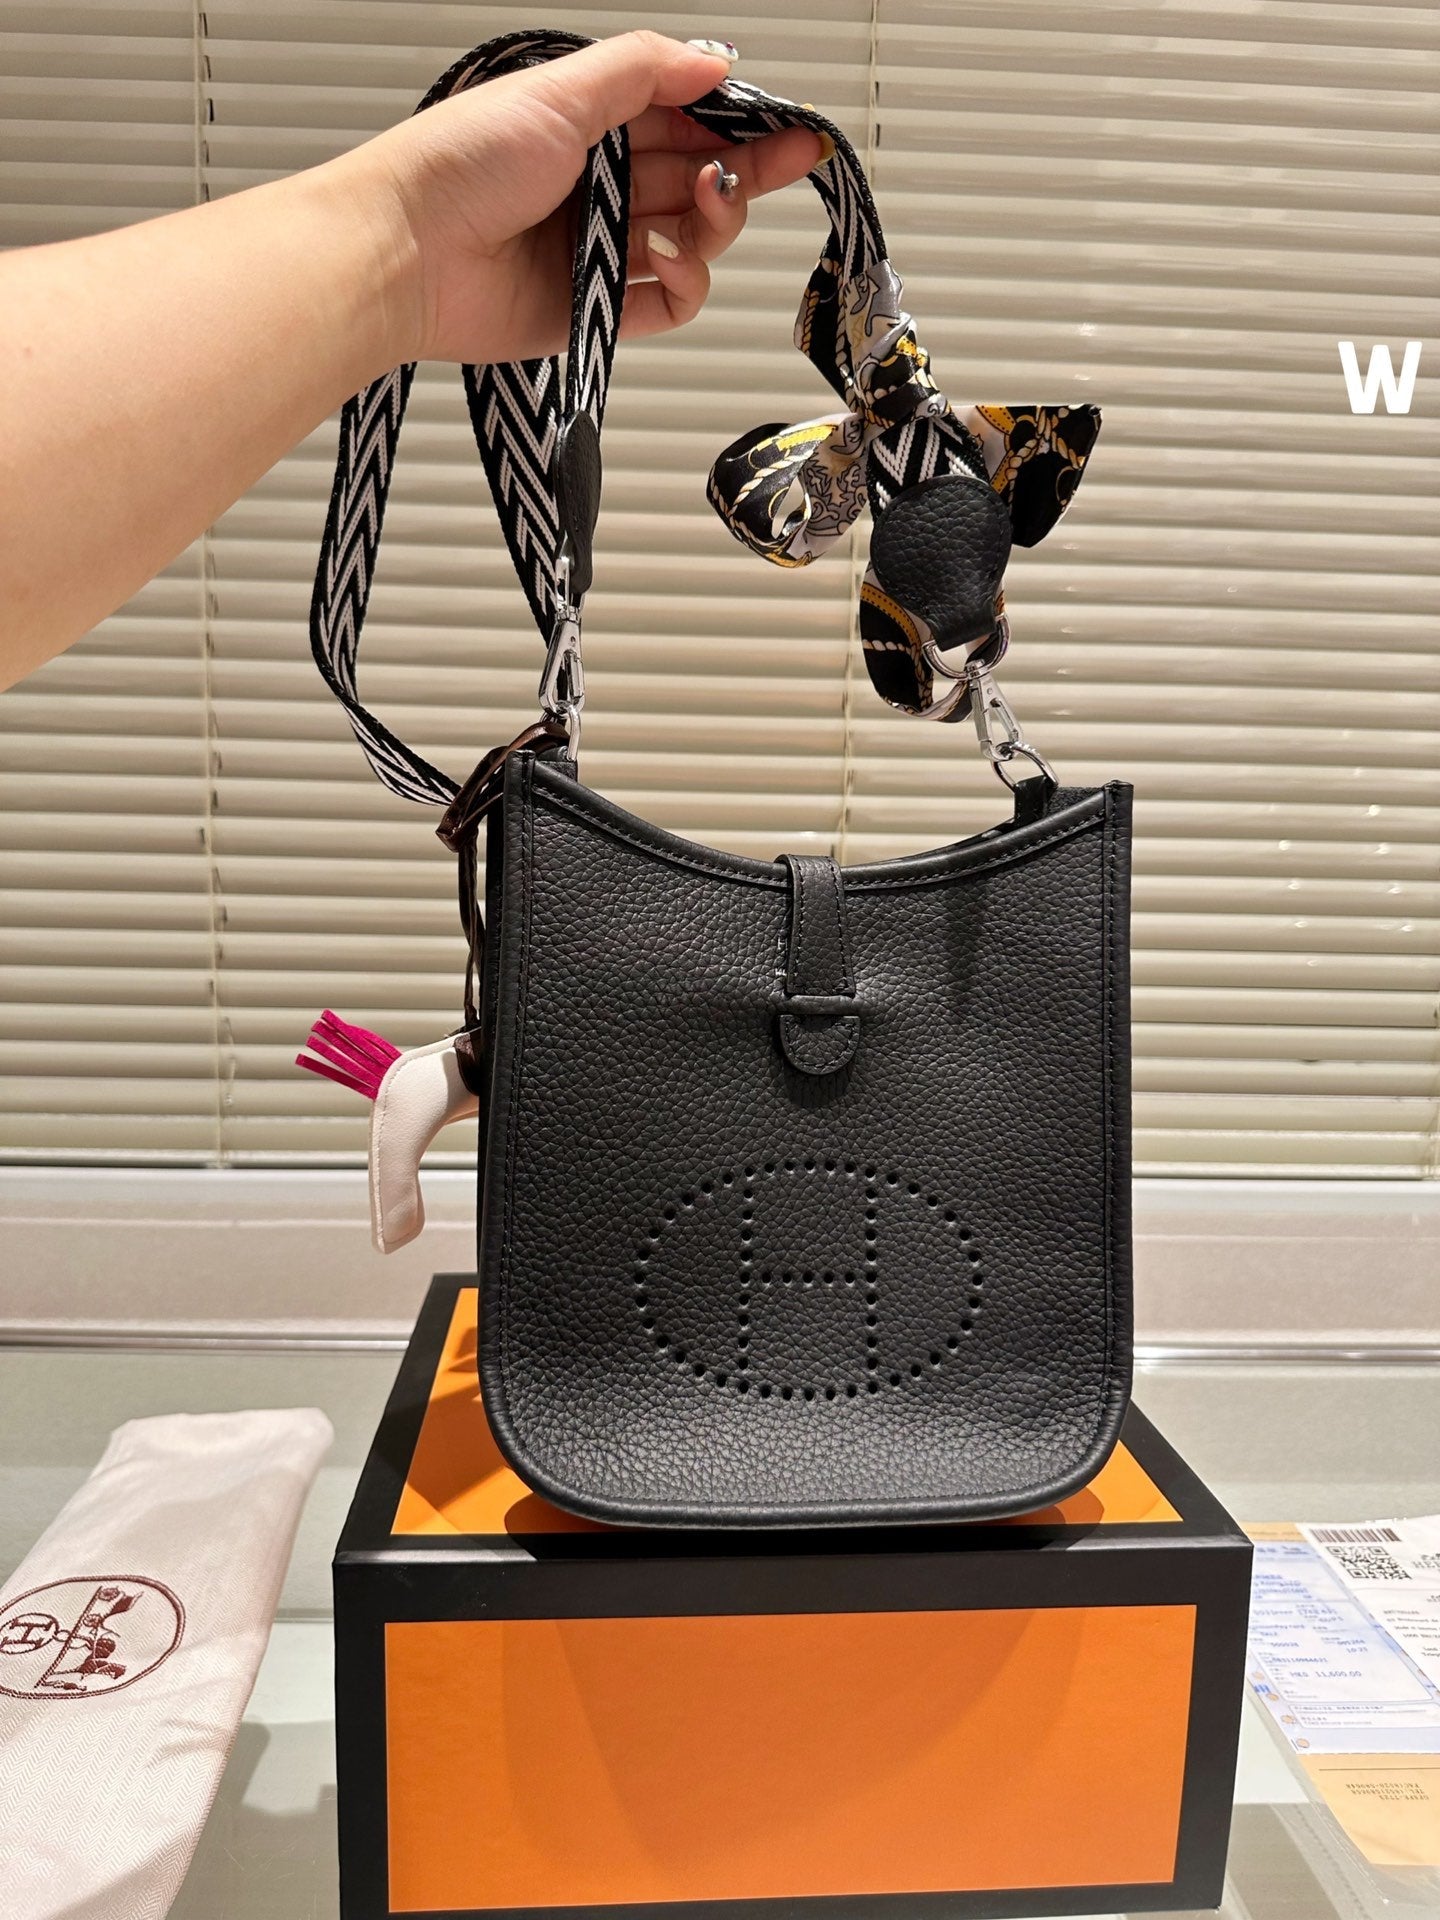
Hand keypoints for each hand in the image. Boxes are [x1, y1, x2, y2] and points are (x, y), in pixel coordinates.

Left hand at [332, 31, 823, 367]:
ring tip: (701, 209)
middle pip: (701, 182)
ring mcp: (601, 251)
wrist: (406, 254)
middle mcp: (600, 188)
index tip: (788, 128)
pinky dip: (684, 284)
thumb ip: (643, 70)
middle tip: (780, 163)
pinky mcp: (596, 311)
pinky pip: (668, 304)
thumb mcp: (559, 91)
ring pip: (694, 244)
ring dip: (714, 226)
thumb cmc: (458, 167)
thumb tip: (714, 59)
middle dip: (744, 173)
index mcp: (592, 128)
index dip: (741, 124)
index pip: (687, 121)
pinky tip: (670, 261)